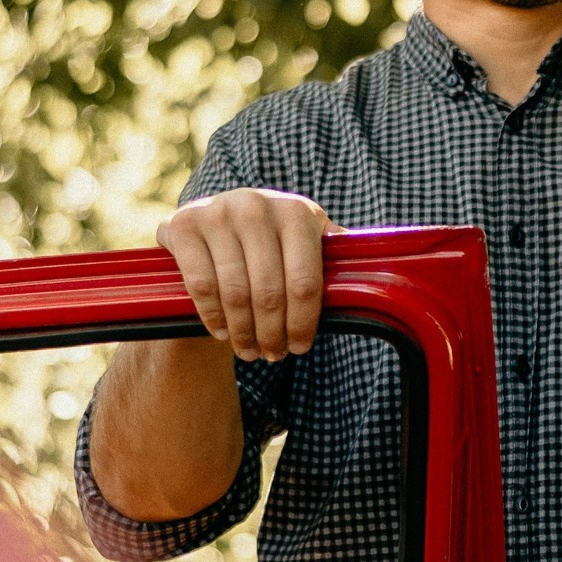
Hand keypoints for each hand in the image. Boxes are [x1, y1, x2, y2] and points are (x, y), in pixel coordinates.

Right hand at [157, 189, 332, 359]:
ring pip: (235, 293)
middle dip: (272, 334)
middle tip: (272, 356)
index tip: (300, 346)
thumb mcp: (305, 240)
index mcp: (296, 212)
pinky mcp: (183, 224)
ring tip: (249, 351)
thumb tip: (378, 274)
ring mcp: (218, 212)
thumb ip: (335, 255)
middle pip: (270, 293)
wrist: (212, 219)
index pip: (305, 282)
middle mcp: (257, 205)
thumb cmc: (271, 240)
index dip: (303, 323)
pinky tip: (222, 332)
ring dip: (243, 332)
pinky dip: (213, 316)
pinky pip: (202, 285)